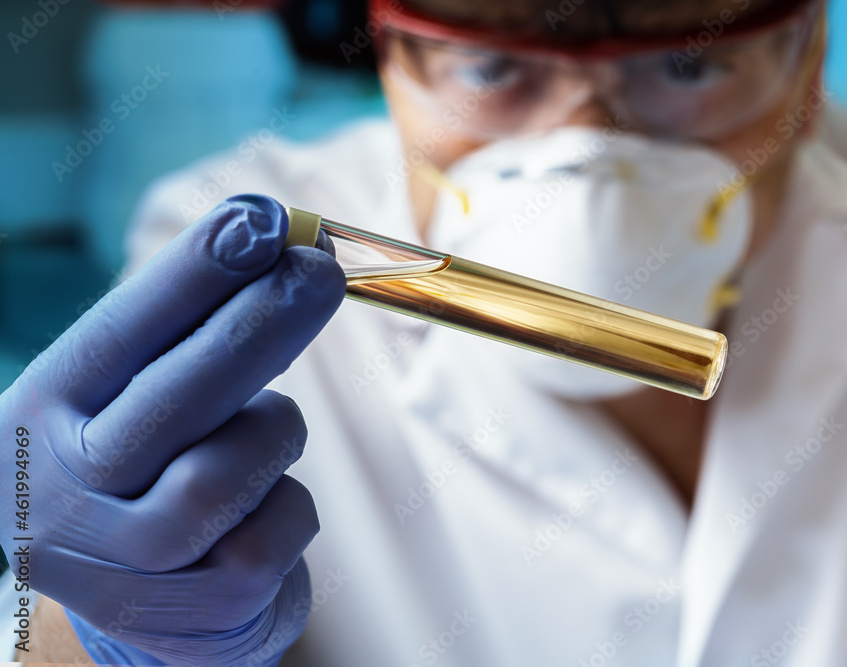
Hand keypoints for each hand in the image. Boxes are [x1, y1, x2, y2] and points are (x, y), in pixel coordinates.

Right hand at [0, 194, 344, 665]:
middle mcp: (61, 493)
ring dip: (274, 432)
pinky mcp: (187, 614)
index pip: (119, 333)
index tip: (261, 219)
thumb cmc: (155, 470)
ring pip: (226, 471)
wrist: (149, 605)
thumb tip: (284, 240)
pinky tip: (266, 505)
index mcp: (42, 416)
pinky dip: (291, 505)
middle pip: (174, 399)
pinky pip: (273, 532)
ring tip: (270, 428)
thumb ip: (197, 327)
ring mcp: (118, 564)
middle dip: (259, 324)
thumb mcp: (143, 396)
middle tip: (321, 272)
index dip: (194, 275)